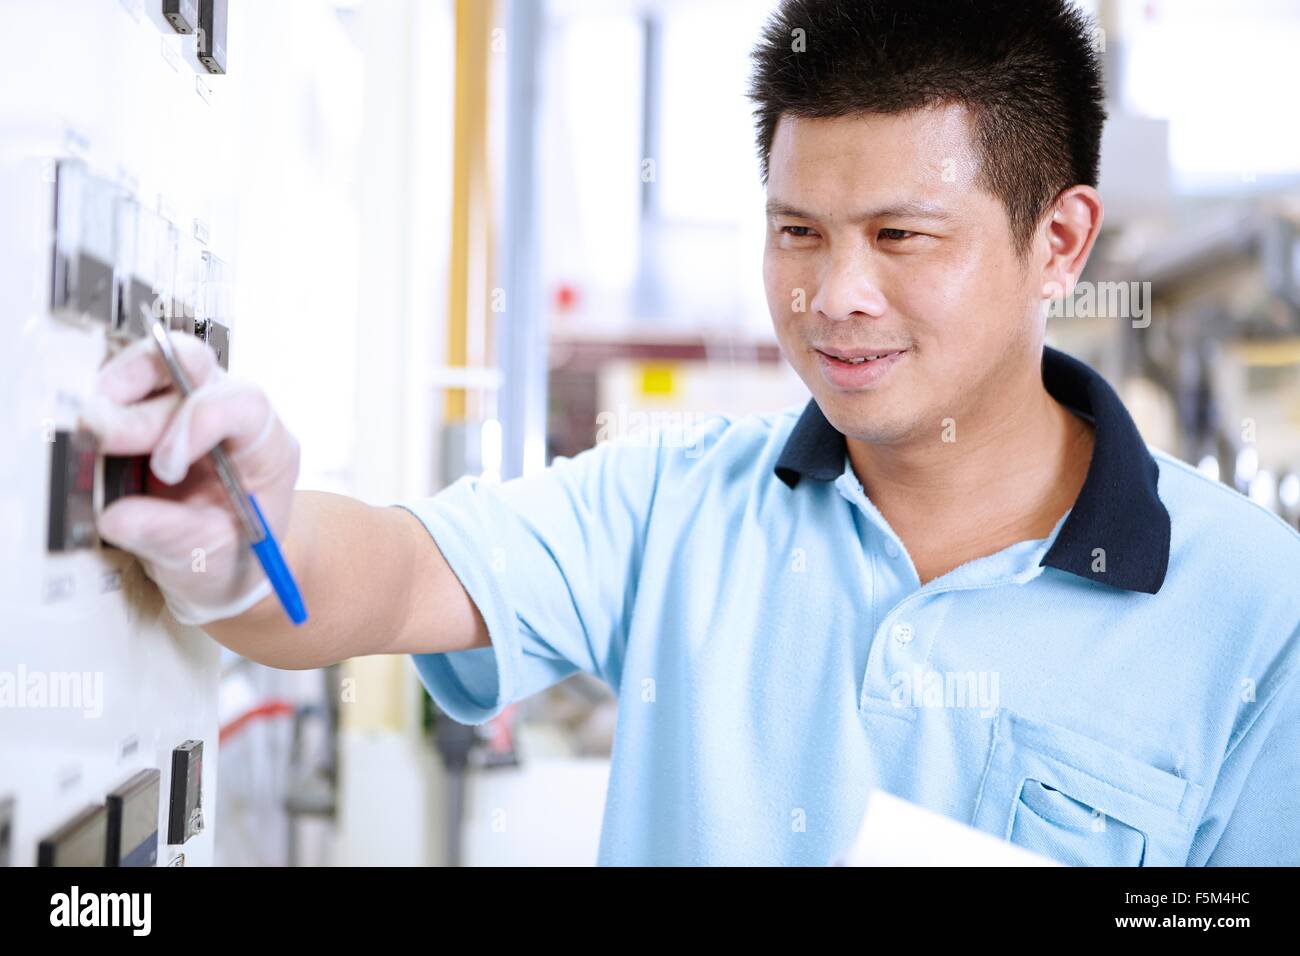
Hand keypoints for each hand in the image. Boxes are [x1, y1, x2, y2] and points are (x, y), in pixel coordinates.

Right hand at [78, 333, 300, 624]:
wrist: (221, 562)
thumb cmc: (231, 555)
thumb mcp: (212, 558)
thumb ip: (172, 536)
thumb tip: (117, 518)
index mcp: (266, 447)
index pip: (244, 404)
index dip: (200, 420)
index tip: (165, 466)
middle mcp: (231, 412)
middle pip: (193, 368)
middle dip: (141, 406)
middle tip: (99, 438)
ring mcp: (191, 403)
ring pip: (158, 362)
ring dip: (117, 390)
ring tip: (89, 432)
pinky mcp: (154, 407)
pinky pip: (128, 384)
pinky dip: (103, 402)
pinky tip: (90, 436)